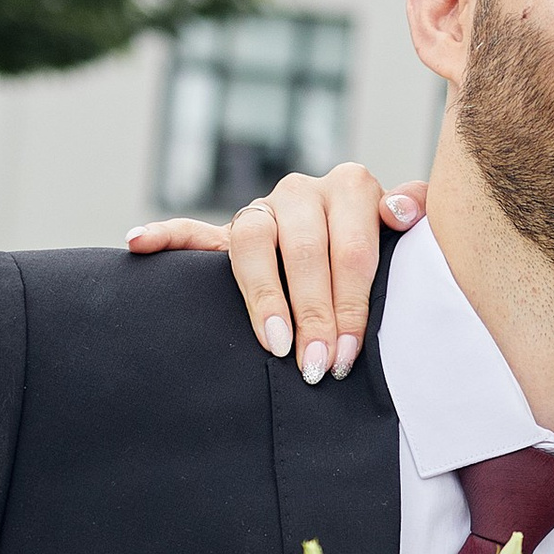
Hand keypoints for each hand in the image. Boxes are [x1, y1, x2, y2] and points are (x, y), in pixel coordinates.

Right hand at [125, 162, 423, 384]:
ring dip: (261, 294)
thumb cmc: (387, 256)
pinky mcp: (228, 231)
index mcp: (351, 187)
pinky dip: (165, 235)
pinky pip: (191, 231)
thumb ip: (415, 214)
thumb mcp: (410, 238)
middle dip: (312, 314)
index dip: (350, 303)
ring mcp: (263, 210)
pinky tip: (138, 244)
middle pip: (302, 248)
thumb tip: (404, 212)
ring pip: (252, 239)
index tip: (346, 353)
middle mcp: (304, 191)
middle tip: (317, 366)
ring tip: (272, 342)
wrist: (358, 245)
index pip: (350, 247)